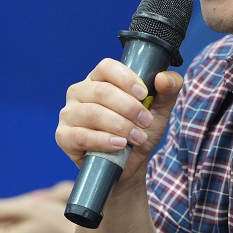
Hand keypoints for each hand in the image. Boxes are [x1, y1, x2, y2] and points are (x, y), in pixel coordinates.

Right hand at [56, 58, 183, 183]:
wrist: (130, 164)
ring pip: (92, 113)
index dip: (126, 79)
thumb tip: (163, 78)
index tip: (144, 94)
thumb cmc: (140, 130)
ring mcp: (69, 114)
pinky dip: (103, 140)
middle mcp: (80, 92)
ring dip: (120, 125)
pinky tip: (119, 145)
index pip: (107, 67)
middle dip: (129, 108)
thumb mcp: (159, 110)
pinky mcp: (64, 136)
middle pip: (101, 91)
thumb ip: (168, 90)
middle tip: (146, 122)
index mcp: (100, 79)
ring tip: (137, 137)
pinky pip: (81, 135)